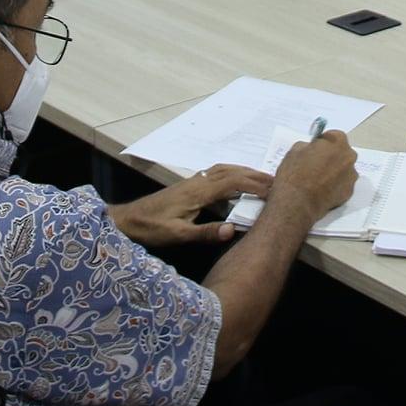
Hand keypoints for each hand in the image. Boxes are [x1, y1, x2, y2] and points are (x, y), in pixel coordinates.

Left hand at [109, 165, 271, 246]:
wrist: (129, 220)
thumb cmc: (152, 228)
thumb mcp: (179, 235)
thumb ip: (206, 232)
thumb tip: (233, 229)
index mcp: (199, 191)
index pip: (233, 183)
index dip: (255, 184)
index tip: (275, 189)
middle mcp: (198, 181)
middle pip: (231, 172)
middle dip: (254, 175)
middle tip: (276, 180)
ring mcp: (192, 181)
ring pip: (223, 170)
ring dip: (243, 172)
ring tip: (261, 178)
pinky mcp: (188, 185)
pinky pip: (216, 174)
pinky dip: (231, 174)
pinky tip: (234, 182)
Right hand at [269, 130, 357, 219]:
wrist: (297, 202)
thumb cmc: (295, 172)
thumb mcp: (296, 149)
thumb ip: (309, 146)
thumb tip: (312, 150)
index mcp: (338, 142)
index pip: (334, 136)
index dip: (323, 143)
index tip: (316, 149)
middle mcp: (349, 157)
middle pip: (342, 153)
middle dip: (331, 157)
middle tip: (316, 164)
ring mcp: (351, 176)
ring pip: (343, 170)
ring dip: (334, 172)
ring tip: (318, 180)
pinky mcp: (349, 193)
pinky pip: (343, 185)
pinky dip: (335, 186)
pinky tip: (322, 190)